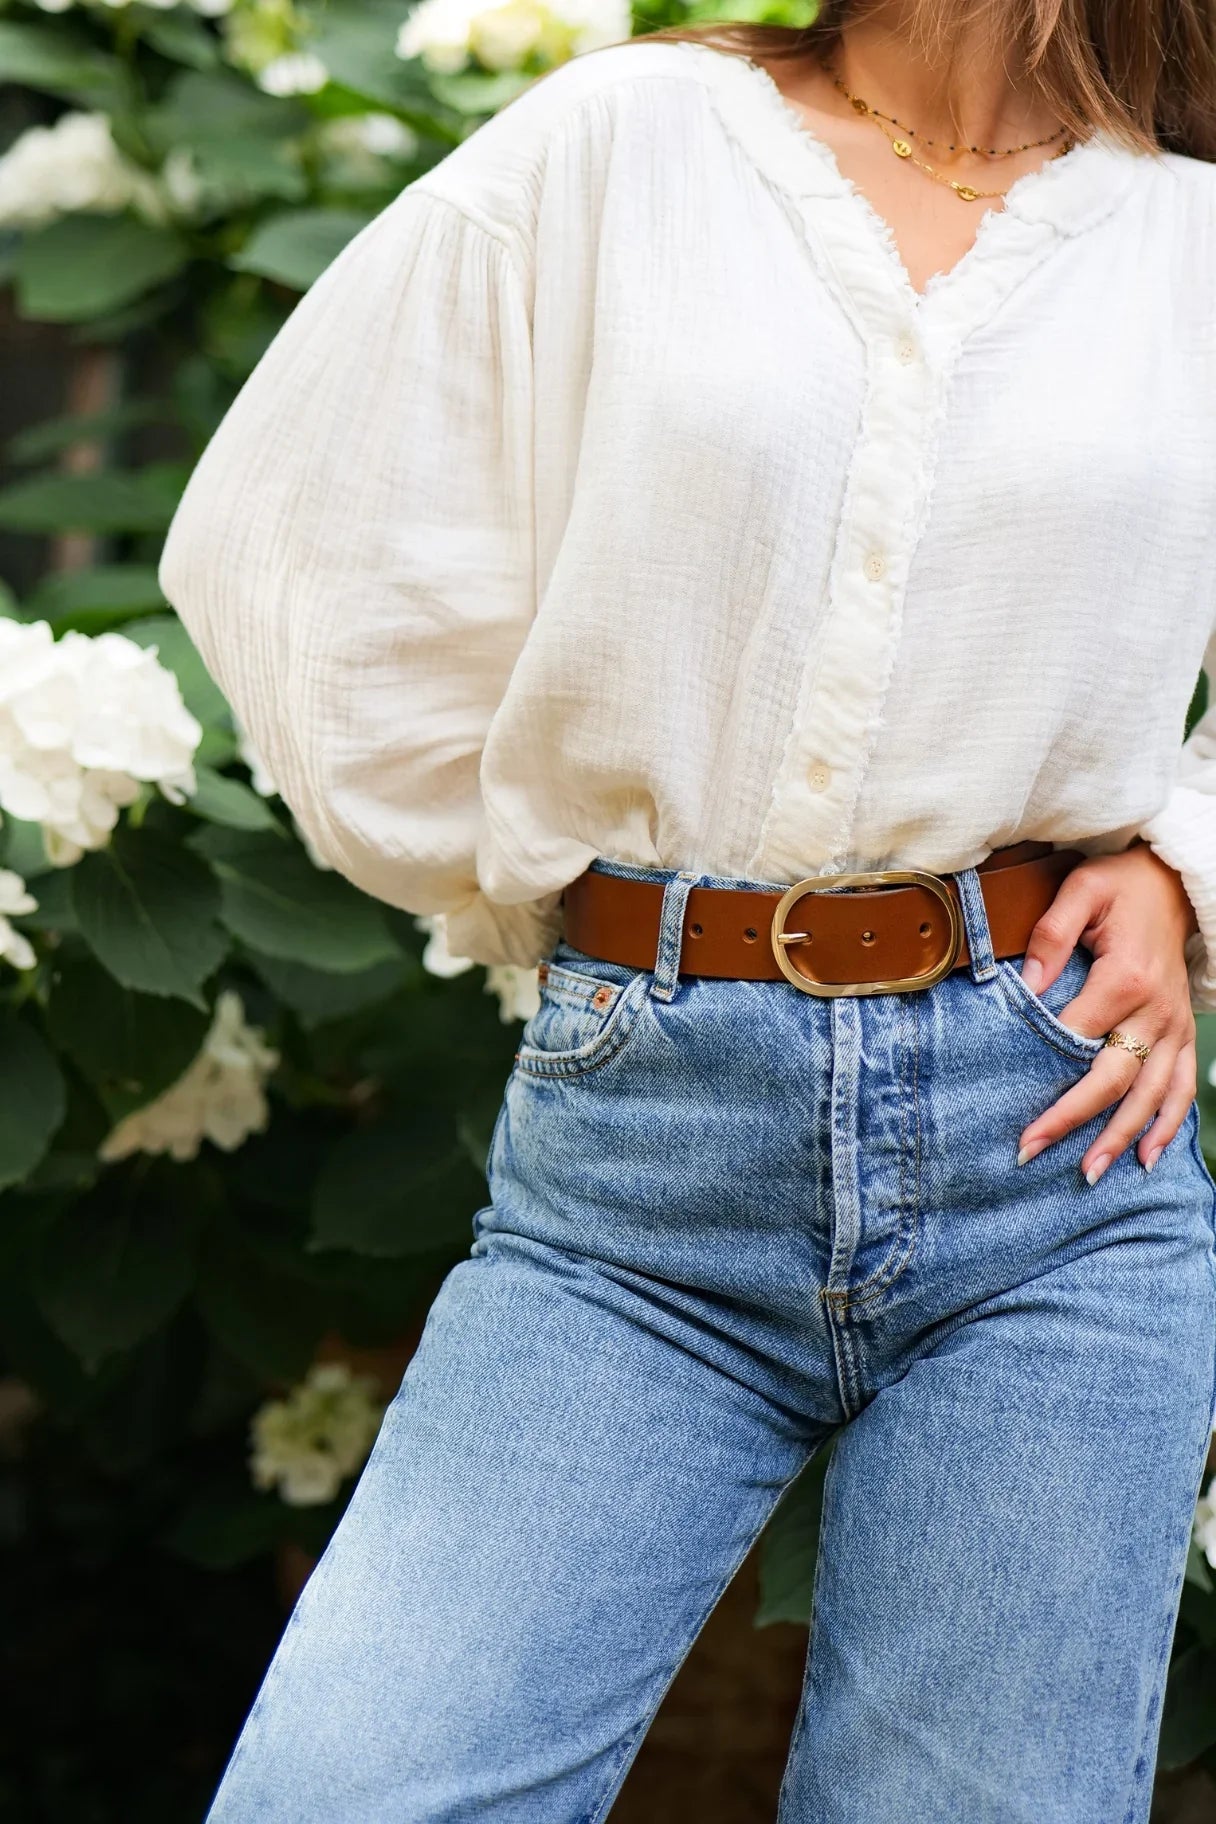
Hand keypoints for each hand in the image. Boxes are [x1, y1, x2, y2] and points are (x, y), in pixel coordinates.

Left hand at [1015, 843, 1198, 1183]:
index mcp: (1126, 977)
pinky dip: (1168, 1125)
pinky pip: (1182, 1087)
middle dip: (1073, 1120)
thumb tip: (1026, 988)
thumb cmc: (1120, 886)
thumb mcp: (1081, 890)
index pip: (1077, 1038)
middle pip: (1114, 1078)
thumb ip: (1051, 934)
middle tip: (1031, 1152)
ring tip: (1090, 1173)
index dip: (1043, 1076)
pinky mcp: (1182, 1033)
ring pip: (1151, 1094)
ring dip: (1121, 1136)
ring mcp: (1174, 1026)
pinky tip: (1147, 1158)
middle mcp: (1156, 1011)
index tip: (1014, 1110)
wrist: (1174, 882)